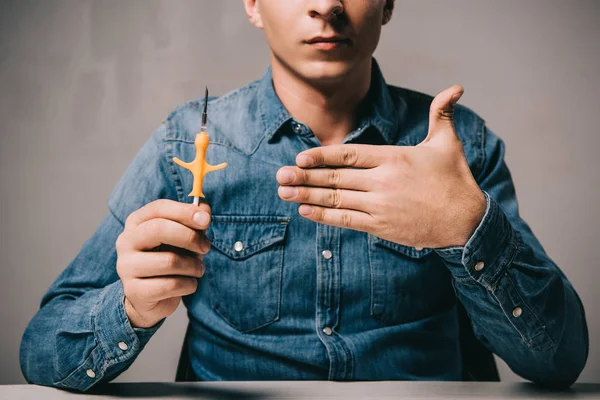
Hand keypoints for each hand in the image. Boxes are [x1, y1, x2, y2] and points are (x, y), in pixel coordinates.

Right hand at [115, 200, 210, 327]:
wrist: (150, 298)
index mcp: (137, 222)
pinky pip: (171, 285)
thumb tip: (204, 208)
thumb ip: (194, 222)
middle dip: (190, 237)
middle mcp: (126, 241)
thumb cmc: (168, 259)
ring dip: (194, 266)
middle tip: (206, 247)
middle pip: (159, 229)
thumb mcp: (183, 237)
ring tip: (197, 269)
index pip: (159, 208)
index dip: (185, 211)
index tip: (206, 220)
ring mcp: (126, 266)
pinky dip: (189, 285)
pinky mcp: (134, 291)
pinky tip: (188, 284)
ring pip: (170, 261)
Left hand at [276, 85, 485, 248]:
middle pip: (335, 178)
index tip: (300, 158)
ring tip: (283, 193)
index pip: (349, 154)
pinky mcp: (381, 226)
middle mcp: (382, 182)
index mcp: (393, 158)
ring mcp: (379, 206)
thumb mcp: (447, 143)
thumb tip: (455, 87)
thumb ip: (441, 113)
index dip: (322, 156)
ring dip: (307, 196)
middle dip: (304, 177)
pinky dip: (324, 216)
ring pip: (335, 199)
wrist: (466, 221)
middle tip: (279, 176)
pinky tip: (305, 211)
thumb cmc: (455, 180)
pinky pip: (346, 220)